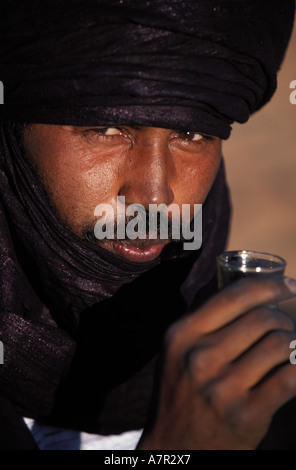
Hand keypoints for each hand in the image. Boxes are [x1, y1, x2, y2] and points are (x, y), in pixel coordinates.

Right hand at [137, 277, 295, 449]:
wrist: (175, 446)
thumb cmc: (181, 391)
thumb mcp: (177, 350)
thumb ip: (204, 320)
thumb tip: (245, 286)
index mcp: (182, 334)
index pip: (235, 295)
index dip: (270, 285)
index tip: (288, 285)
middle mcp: (200, 357)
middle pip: (263, 318)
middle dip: (284, 318)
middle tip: (287, 326)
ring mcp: (223, 388)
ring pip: (280, 344)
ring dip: (293, 342)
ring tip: (290, 348)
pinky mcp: (246, 414)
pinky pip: (290, 377)